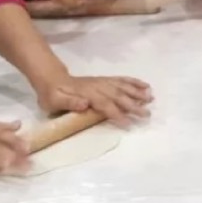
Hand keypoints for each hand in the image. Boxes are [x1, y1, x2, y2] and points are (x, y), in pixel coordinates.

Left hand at [33, 72, 151, 125]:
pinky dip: (133, 82)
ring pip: (121, 87)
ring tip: (151, 98)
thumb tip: (85, 104)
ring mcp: (101, 82)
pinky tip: (144, 86)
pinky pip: (120, 80)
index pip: (104, 105)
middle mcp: (96, 87)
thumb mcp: (53, 101)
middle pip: (117, 96)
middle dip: (133, 105)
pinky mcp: (103, 80)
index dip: (116, 113)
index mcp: (86, 94)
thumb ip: (69, 102)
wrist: (50, 79)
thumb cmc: (51, 95)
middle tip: (147, 115)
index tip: (128, 123)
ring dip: (136, 93)